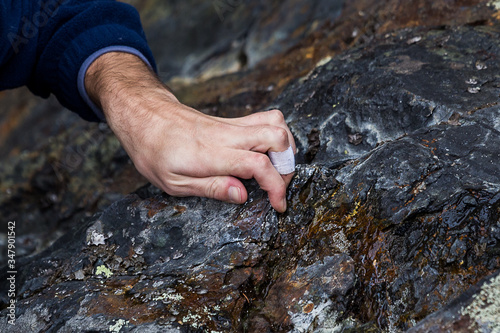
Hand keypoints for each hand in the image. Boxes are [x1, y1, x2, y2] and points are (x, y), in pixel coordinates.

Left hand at [85, 52, 295, 211]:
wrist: (145, 115)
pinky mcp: (232, 121)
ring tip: (276, 169)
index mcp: (211, 155)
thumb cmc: (153, 151)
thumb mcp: (173, 182)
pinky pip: (264, 119)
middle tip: (277, 185)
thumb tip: (242, 196)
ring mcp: (231, 124)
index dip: (276, 187)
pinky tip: (265, 154)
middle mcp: (227, 136)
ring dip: (285, 147)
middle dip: (288, 166)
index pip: (258, 164)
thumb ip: (211, 187)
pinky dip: (275, 136)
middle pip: (276, 136)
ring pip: (275, 122)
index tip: (278, 205)